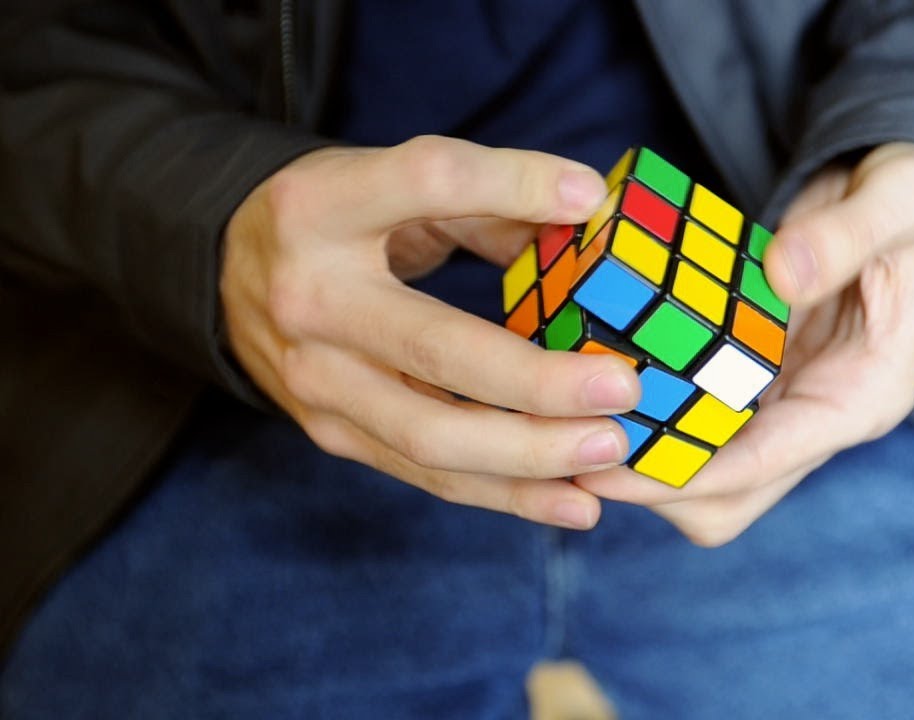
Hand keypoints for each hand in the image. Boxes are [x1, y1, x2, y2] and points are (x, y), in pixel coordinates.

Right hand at [221, 136, 640, 529]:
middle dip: (537, 380)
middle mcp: (308, 297)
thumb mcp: (397, 183)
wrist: (225, 275)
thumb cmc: (339, 220)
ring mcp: (314, 378)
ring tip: (610, 450)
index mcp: (321, 206)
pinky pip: (427, 475)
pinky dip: (506, 495)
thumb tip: (590, 213)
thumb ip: (490, 196)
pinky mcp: (330, 432)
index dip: (509, 182)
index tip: (586, 196)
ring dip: (531, 453)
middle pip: (433, 347)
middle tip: (622, 388)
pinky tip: (573, 504)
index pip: (424, 181)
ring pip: (430, 433)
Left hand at [575, 142, 913, 544]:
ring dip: (645, 459)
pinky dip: (651, 415)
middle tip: (569, 448)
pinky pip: (696, 420)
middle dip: (652, 487)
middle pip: (728, 497)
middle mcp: (821, 418)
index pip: (765, 463)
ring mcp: (785, 404)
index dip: (683, 475)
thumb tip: (783, 273)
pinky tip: (597, 384)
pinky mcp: (757, 381)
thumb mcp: (905, 200)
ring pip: (704, 472)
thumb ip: (846, 234)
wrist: (913, 200)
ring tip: (568, 423)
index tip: (607, 468)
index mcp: (864, 397)